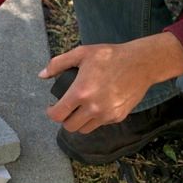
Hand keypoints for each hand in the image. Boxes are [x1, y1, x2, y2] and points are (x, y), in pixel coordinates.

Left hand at [41, 34, 182, 132]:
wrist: (140, 63)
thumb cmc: (110, 56)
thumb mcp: (81, 53)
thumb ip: (58, 64)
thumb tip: (42, 75)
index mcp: (81, 92)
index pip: (58, 115)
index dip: (51, 112)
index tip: (52, 107)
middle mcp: (93, 107)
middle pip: (70, 126)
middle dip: (64, 119)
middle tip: (66, 108)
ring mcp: (107, 114)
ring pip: (84, 129)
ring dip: (79, 122)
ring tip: (79, 110)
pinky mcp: (118, 117)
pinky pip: (100, 124)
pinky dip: (95, 119)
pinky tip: (96, 106)